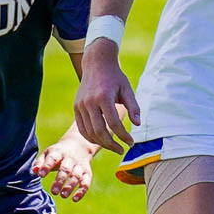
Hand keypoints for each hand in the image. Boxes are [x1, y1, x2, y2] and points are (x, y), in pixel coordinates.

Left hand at [34, 133, 95, 201]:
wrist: (79, 144)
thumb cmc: (58, 153)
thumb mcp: (48, 153)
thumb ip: (40, 162)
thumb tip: (34, 171)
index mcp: (59, 153)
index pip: (53, 158)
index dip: (47, 166)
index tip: (41, 175)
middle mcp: (70, 159)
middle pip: (66, 169)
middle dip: (60, 180)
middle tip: (54, 192)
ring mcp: (80, 166)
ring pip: (76, 176)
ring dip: (70, 186)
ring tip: (63, 195)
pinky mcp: (87, 173)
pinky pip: (86, 182)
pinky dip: (82, 191)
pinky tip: (74, 199)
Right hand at [74, 40, 140, 154]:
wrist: (96, 63)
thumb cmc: (115, 77)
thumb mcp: (127, 89)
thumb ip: (133, 107)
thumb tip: (137, 124)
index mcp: (103, 97)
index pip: (113, 124)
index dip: (123, 136)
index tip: (131, 143)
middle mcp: (89, 102)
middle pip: (99, 131)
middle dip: (111, 144)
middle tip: (122, 150)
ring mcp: (80, 105)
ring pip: (89, 132)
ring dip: (102, 143)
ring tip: (113, 146)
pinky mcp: (76, 107)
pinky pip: (82, 128)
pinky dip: (91, 137)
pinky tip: (101, 140)